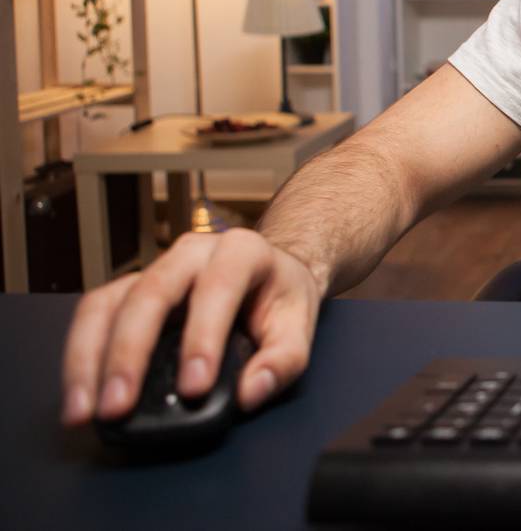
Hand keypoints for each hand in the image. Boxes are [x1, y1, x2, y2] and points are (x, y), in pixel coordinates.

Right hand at [60, 228, 324, 425]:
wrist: (271, 274)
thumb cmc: (281, 299)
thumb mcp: (299, 326)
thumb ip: (283, 361)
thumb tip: (251, 393)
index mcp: (242, 252)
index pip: (217, 288)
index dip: (202, 337)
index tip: (194, 387)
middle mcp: (192, 253)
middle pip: (151, 293)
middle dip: (129, 353)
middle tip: (119, 406)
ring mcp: (155, 268)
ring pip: (110, 303)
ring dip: (90, 358)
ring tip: (86, 409)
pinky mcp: (129, 290)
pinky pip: (94, 315)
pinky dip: (82, 355)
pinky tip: (80, 394)